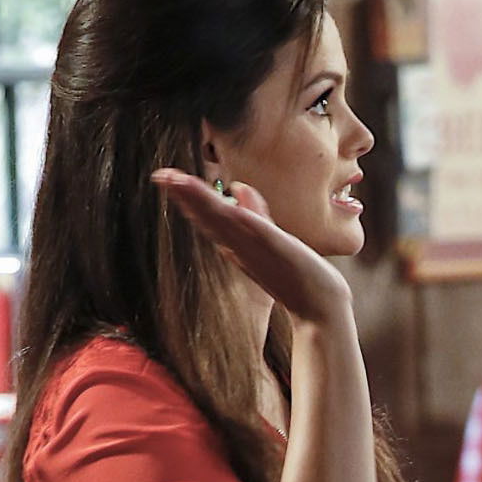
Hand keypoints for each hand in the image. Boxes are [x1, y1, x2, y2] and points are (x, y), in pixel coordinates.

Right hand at [151, 168, 353, 326]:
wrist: (319, 305)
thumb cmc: (297, 274)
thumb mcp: (272, 237)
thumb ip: (256, 213)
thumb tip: (240, 187)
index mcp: (237, 243)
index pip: (210, 218)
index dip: (190, 199)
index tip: (169, 180)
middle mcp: (239, 246)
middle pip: (207, 216)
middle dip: (184, 195)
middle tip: (162, 176)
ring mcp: (251, 245)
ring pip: (217, 217)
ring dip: (194, 198)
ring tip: (171, 178)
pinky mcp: (267, 242)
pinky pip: (241, 222)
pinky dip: (225, 209)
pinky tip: (216, 195)